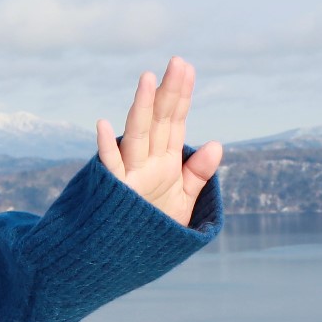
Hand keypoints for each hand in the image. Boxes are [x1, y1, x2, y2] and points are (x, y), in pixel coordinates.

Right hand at [96, 56, 223, 226]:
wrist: (128, 259)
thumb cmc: (154, 228)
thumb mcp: (185, 202)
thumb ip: (198, 174)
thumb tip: (216, 144)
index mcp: (164, 161)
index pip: (175, 120)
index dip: (182, 95)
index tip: (187, 68)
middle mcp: (148, 161)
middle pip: (160, 119)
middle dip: (169, 92)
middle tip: (178, 62)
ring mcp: (132, 174)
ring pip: (137, 134)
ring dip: (142, 107)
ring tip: (147, 79)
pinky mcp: (118, 192)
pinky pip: (112, 168)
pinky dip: (106, 148)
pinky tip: (104, 125)